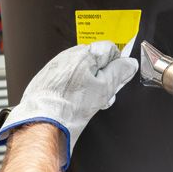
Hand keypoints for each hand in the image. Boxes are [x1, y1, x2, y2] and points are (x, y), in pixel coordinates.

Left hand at [0, 41, 137, 169]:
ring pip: (79, 69)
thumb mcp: (105, 89)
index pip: (110, 49)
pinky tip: (71, 102)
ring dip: (86, 82)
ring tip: (84, 102)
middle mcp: (68, 55)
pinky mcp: (46, 77)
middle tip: (101, 95)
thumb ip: (120, 72)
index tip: (115, 80)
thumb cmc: (70, 108)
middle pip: (94, 60)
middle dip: (100, 76)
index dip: (115, 66)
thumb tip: (130, 63)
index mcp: (85, 53)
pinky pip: (65, 78)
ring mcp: (55, 65)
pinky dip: (70, 88)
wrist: (43, 122)